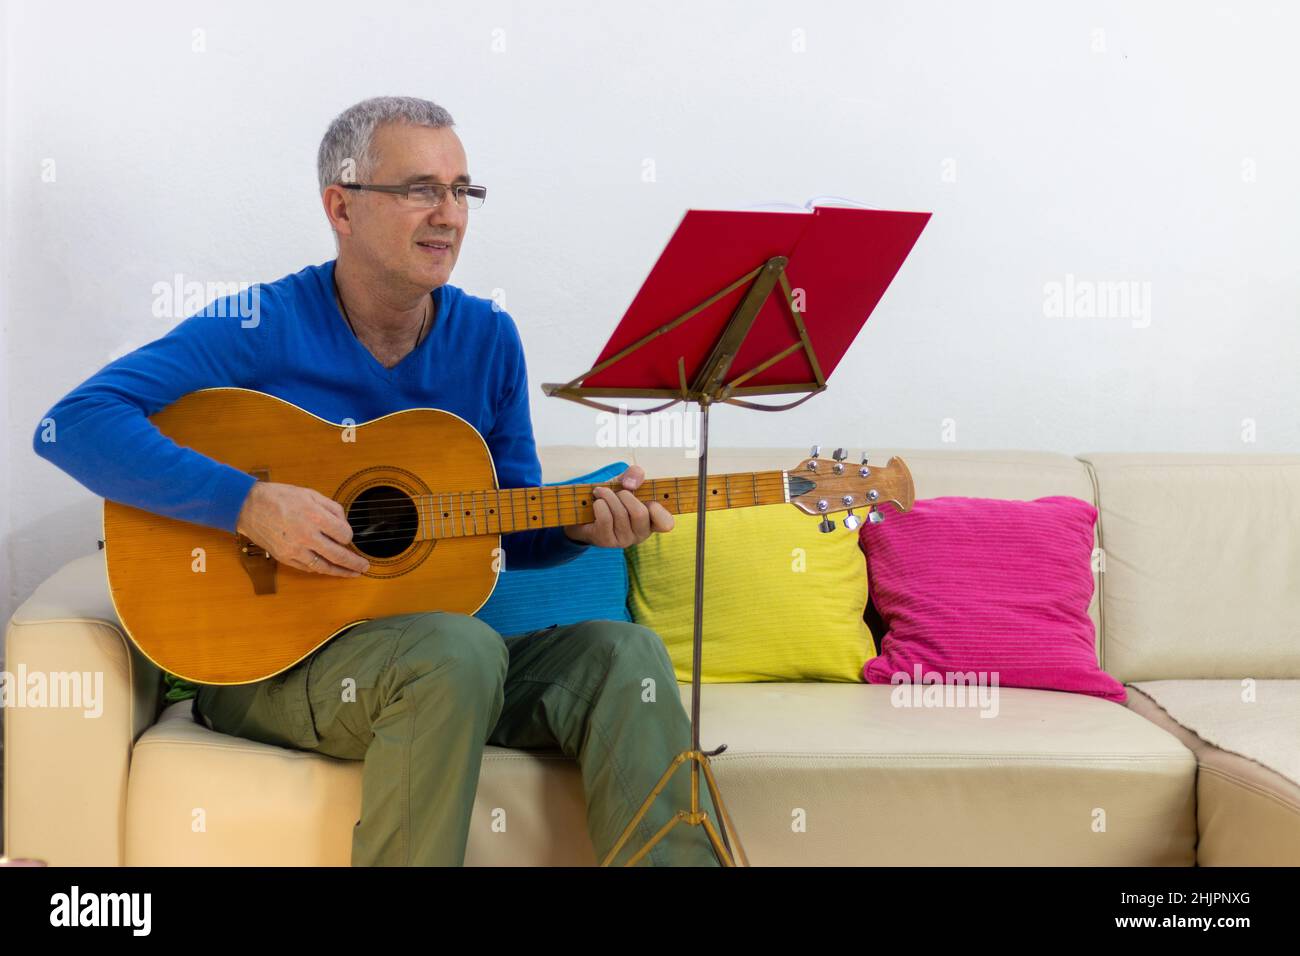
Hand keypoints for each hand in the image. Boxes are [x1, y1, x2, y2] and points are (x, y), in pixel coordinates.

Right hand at [235, 481, 369, 576]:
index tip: (347, 535)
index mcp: (315, 517)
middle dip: (354, 562)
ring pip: (324, 566)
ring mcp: (295, 549)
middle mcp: (306, 536)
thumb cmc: (279, 497)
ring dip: (341, 572)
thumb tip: (344, 524)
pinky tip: (329, 569)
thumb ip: (332, 508)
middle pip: (338, 555)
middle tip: (365, 566)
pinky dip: (321, 569)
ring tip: (353, 573)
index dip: (348, 535)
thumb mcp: (310, 494)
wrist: (248, 507)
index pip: (344, 534)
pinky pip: (308, 568)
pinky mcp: (285, 557)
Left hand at [562, 465, 673, 547]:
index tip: (649, 501)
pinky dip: (599, 504)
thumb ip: (634, 475)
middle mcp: (641, 533)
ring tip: (601, 492)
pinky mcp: (606, 541)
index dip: (659, 511)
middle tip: (616, 491)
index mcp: (651, 520)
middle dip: (625, 495)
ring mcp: (624, 540)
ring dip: (608, 496)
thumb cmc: (611, 498)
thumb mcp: (625, 482)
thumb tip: (631, 484)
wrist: (584, 512)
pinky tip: (596, 503)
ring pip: (620, 514)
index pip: (666, 523)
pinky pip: (605, 518)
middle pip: (640, 513)